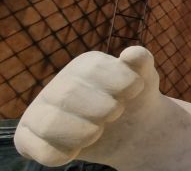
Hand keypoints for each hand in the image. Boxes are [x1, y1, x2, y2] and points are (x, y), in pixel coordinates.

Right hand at [14, 46, 159, 166]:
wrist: (132, 132)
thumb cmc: (135, 100)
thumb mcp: (145, 78)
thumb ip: (142, 62)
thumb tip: (132, 54)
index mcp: (86, 65)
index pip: (95, 69)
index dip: (122, 85)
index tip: (133, 93)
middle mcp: (58, 84)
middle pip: (68, 95)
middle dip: (102, 109)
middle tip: (115, 114)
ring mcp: (40, 111)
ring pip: (48, 123)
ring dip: (82, 132)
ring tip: (97, 131)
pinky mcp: (29, 137)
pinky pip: (33, 148)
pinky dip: (59, 154)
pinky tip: (76, 150)